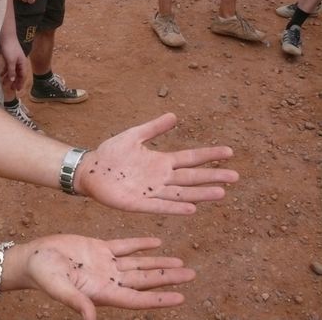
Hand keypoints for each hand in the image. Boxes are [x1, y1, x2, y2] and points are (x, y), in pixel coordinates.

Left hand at [0, 36, 26, 90]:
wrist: (5, 36)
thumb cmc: (10, 48)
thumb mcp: (11, 61)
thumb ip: (11, 71)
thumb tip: (12, 80)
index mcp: (23, 63)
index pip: (23, 75)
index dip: (20, 83)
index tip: (17, 90)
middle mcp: (19, 62)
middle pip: (18, 74)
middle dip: (15, 82)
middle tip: (11, 89)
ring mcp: (14, 60)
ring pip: (12, 71)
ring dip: (8, 78)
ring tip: (4, 84)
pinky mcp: (8, 57)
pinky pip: (7, 67)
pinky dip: (5, 72)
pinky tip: (1, 76)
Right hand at [17, 235, 193, 319]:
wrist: (31, 259)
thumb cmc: (42, 275)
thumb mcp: (58, 287)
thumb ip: (75, 301)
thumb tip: (90, 318)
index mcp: (101, 292)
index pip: (136, 298)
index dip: (158, 298)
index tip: (181, 297)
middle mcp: (108, 280)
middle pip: (144, 281)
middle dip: (166, 278)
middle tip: (191, 274)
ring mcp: (104, 264)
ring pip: (138, 264)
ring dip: (158, 262)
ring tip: (180, 262)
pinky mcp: (98, 249)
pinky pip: (124, 247)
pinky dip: (140, 244)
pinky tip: (156, 242)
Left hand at [76, 113, 238, 214]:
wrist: (89, 169)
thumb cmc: (111, 154)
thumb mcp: (133, 136)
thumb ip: (153, 128)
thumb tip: (175, 116)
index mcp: (160, 161)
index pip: (190, 158)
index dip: (209, 156)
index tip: (229, 152)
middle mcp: (160, 178)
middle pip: (191, 177)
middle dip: (212, 177)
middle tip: (235, 176)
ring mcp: (151, 191)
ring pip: (181, 194)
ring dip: (200, 194)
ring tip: (221, 193)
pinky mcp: (138, 203)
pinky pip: (160, 206)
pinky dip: (175, 208)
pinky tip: (192, 208)